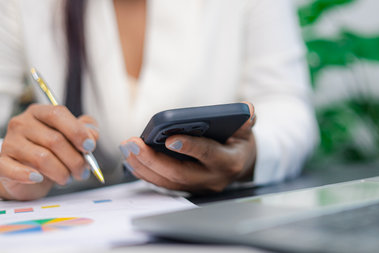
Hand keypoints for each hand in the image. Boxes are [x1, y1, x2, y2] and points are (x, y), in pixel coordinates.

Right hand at [0, 104, 98, 199]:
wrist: (28, 174)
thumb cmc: (53, 152)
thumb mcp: (73, 139)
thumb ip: (87, 132)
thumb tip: (92, 136)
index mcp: (40, 113)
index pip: (58, 114)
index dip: (77, 131)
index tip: (90, 147)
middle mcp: (22, 123)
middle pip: (54, 140)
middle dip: (75, 160)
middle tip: (84, 171)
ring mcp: (10, 142)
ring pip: (42, 158)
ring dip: (61, 172)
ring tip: (68, 178)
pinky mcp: (1, 162)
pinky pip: (14, 170)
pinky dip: (29, 176)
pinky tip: (39, 179)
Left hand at [120, 102, 256, 192]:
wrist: (241, 163)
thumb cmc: (239, 141)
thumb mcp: (246, 129)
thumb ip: (246, 119)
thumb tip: (247, 110)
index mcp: (229, 162)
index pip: (208, 155)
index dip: (190, 147)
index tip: (169, 138)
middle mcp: (213, 179)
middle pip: (180, 174)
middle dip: (153, 159)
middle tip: (133, 143)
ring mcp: (199, 187)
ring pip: (167, 182)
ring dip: (144, 167)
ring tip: (127, 148)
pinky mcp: (187, 188)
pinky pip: (163, 184)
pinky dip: (146, 173)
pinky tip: (131, 159)